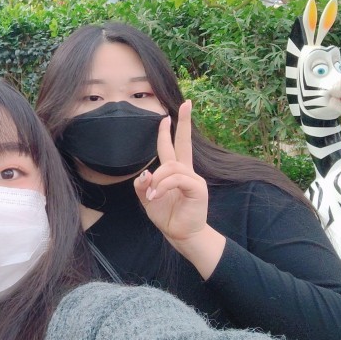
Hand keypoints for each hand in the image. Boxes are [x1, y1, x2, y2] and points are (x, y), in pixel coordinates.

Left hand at [133, 101, 224, 277]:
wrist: (181, 234)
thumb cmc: (167, 216)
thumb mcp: (148, 199)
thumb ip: (143, 185)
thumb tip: (144, 173)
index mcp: (175, 171)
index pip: (174, 146)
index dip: (172, 130)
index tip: (169, 114)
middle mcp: (186, 171)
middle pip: (185, 143)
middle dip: (184, 123)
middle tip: (186, 104)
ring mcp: (194, 178)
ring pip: (171, 166)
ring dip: (157, 180)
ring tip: (152, 196)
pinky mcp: (198, 188)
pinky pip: (177, 179)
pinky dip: (163, 186)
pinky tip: (157, 196)